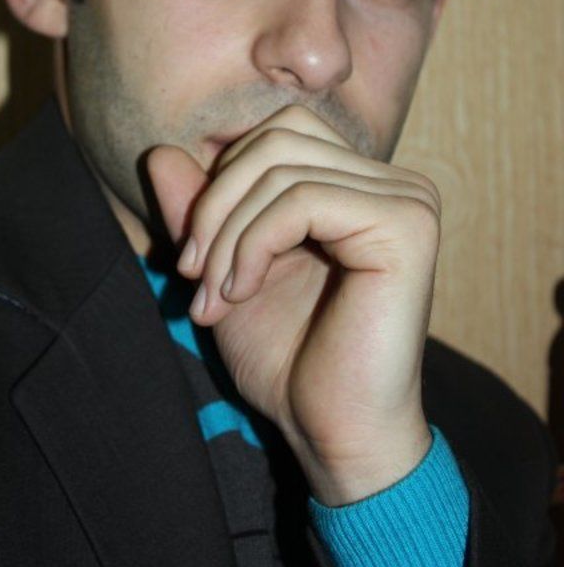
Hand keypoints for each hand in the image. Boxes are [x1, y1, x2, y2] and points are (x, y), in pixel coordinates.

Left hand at [147, 105, 439, 503]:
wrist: (331, 433)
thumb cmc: (289, 358)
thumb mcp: (226, 267)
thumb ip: (200, 209)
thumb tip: (160, 150)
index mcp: (361, 185)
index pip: (279, 133)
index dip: (224, 181)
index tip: (193, 257)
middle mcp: (394, 182)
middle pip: (277, 140)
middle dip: (217, 205)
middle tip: (194, 274)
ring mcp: (407, 201)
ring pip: (282, 170)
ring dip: (228, 235)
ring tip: (214, 297)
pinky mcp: (406, 228)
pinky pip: (302, 201)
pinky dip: (254, 243)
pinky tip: (243, 292)